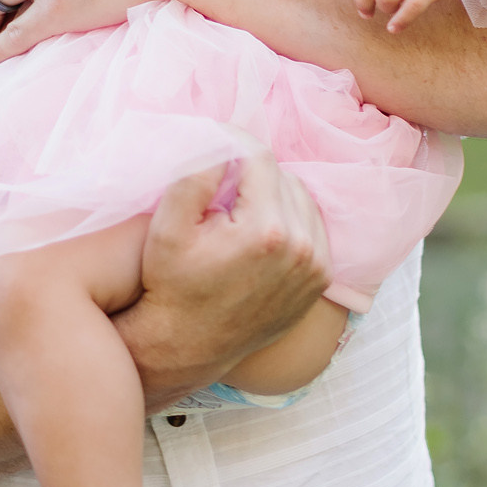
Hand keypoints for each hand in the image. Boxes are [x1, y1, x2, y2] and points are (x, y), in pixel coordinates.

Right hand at [119, 149, 330, 407]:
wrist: (185, 347)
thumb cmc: (170, 286)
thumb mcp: (167, 227)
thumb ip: (196, 175)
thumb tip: (223, 140)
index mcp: (265, 230)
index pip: (259, 158)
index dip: (234, 143)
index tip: (216, 144)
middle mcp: (301, 248)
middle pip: (282, 177)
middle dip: (252, 173)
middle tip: (222, 185)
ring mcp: (315, 267)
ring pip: (301, 199)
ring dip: (273, 194)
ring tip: (240, 208)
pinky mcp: (320, 281)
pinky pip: (313, 228)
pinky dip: (290, 219)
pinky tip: (261, 230)